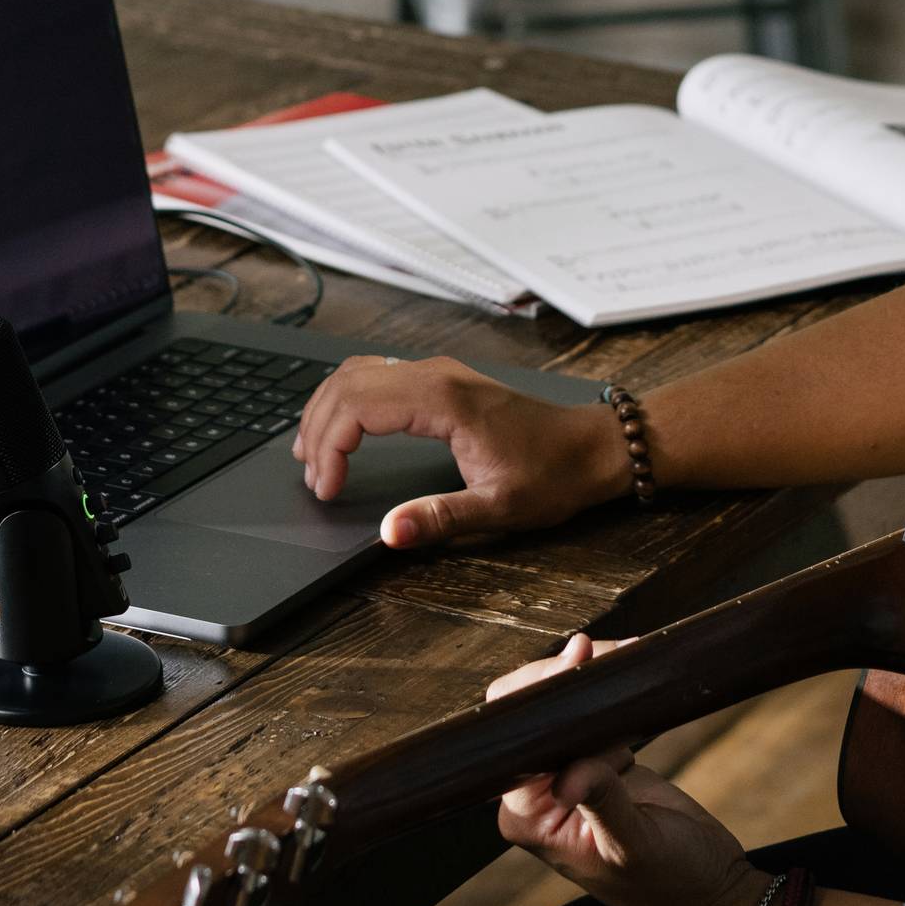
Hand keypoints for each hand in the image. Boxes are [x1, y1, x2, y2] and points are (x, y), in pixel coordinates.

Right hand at [293, 356, 628, 546]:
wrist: (591, 448)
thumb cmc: (553, 474)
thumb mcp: (498, 507)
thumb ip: (440, 519)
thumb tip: (390, 533)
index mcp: (444, 400)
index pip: (358, 407)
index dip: (330, 449)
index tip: (327, 490)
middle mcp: (436, 375)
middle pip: (348, 384)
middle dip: (319, 430)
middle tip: (313, 480)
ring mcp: (438, 373)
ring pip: (358, 373)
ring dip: (327, 411)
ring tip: (312, 458)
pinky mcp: (441, 381)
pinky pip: (377, 376)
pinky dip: (348, 401)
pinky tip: (341, 431)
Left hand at [490, 635, 762, 905]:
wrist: (714, 892)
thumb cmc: (673, 884)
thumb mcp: (636, 846)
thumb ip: (602, 804)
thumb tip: (569, 776)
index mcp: (530, 817)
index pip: (516, 742)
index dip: (540, 696)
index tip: (575, 663)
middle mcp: (539, 794)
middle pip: (532, 716)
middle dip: (565, 677)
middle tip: (604, 652)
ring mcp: (570, 773)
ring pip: (564, 707)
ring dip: (592, 676)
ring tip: (628, 653)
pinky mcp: (601, 761)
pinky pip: (596, 714)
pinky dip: (613, 688)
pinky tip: (633, 665)